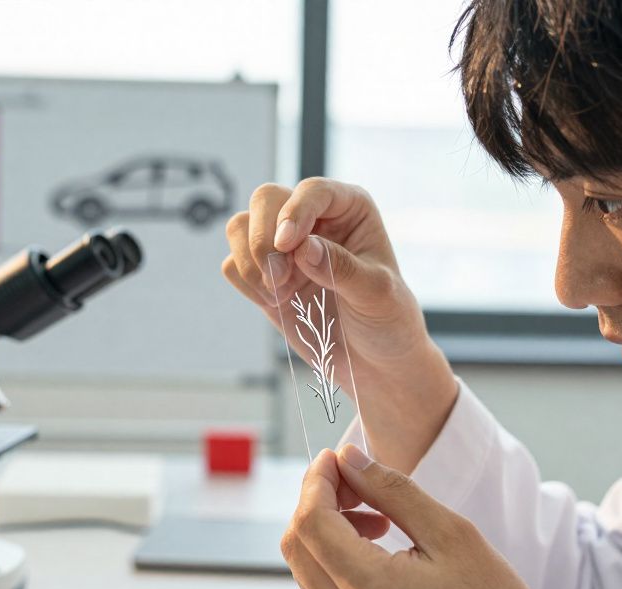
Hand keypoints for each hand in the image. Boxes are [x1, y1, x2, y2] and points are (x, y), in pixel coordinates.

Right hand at [221, 178, 457, 470]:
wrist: (375, 364)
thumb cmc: (388, 321)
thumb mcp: (377, 294)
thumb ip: (341, 267)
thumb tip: (302, 247)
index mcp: (349, 208)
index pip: (312, 191)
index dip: (294, 211)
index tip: (287, 245)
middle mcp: (313, 219)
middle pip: (265, 199)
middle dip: (264, 237)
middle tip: (279, 276)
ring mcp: (284, 247)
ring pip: (240, 227)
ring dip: (249, 260)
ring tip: (278, 292)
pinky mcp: (264, 276)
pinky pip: (233, 264)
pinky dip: (246, 282)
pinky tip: (274, 303)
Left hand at [282, 446, 578, 588]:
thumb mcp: (452, 535)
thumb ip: (393, 491)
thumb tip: (350, 458)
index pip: (311, 522)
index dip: (318, 481)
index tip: (337, 458)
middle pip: (296, 546)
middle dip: (316, 503)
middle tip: (357, 483)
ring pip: (306, 571)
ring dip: (327, 534)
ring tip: (377, 520)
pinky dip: (337, 564)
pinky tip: (378, 553)